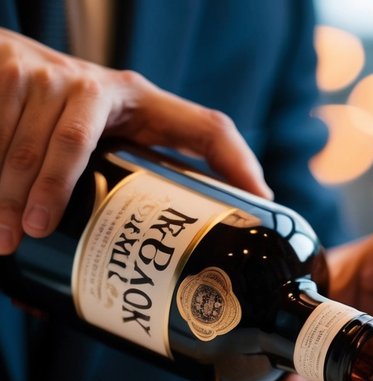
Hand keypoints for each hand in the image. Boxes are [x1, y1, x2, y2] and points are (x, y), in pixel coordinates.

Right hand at [0, 29, 270, 252]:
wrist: (5, 61)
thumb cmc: (72, 117)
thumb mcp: (118, 135)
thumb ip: (156, 169)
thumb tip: (227, 222)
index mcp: (141, 103)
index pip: (206, 127)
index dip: (236, 160)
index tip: (258, 199)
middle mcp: (96, 85)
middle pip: (72, 145)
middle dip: (50, 191)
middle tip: (33, 235)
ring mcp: (48, 75)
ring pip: (25, 141)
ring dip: (8, 190)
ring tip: (4, 238)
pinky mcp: (7, 68)